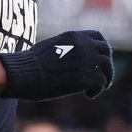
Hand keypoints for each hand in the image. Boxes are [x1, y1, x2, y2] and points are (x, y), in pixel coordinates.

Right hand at [0, 30, 115, 101]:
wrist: (23, 73)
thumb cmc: (28, 64)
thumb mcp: (48, 47)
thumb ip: (62, 49)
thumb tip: (62, 57)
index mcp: (73, 36)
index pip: (98, 37)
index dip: (101, 49)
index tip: (98, 59)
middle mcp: (84, 45)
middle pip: (106, 52)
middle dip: (106, 65)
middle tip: (102, 77)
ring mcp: (87, 60)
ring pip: (107, 68)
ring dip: (105, 78)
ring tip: (98, 88)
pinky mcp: (87, 77)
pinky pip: (101, 83)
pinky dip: (97, 90)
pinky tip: (88, 94)